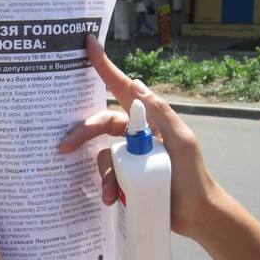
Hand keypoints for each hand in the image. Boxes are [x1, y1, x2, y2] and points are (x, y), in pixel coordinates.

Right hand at [59, 34, 219, 238]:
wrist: (196, 215)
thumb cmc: (193, 176)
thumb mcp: (181, 142)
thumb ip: (160, 113)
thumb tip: (136, 84)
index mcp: (149, 120)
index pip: (123, 89)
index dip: (106, 68)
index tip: (89, 45)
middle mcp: (137, 135)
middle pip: (102, 124)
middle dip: (83, 133)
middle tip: (64, 145)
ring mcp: (130, 157)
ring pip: (103, 155)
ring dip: (103, 173)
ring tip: (110, 191)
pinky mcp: (125, 178)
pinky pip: (107, 176)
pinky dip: (106, 187)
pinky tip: (110, 199)